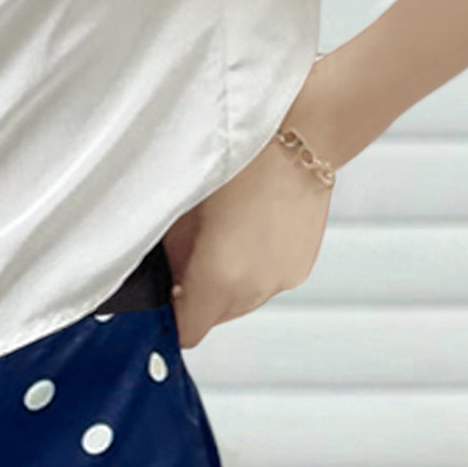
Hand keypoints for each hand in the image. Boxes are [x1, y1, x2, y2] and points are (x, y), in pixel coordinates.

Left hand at [162, 130, 333, 348]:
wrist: (301, 137)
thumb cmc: (241, 157)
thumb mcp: (186, 202)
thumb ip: (174, 248)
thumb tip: (170, 269)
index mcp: (219, 277)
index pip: (188, 329)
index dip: (172, 314)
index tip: (165, 295)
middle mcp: (254, 288)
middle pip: (214, 316)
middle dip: (198, 293)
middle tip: (191, 249)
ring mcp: (282, 280)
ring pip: (242, 301)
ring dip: (227, 281)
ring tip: (224, 233)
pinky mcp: (301, 267)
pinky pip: (266, 282)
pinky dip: (253, 268)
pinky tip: (250, 229)